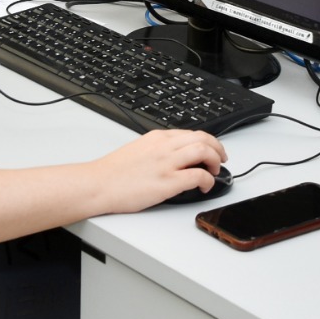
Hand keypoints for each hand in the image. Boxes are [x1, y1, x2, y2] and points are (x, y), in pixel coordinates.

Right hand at [95, 129, 227, 212]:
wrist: (98, 184)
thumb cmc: (113, 172)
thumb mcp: (138, 150)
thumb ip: (157, 150)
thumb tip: (173, 158)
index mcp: (157, 138)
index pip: (191, 133)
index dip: (207, 141)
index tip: (212, 149)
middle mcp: (164, 146)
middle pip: (203, 138)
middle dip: (218, 148)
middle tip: (221, 159)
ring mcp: (166, 163)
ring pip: (204, 151)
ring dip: (216, 161)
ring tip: (216, 171)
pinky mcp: (167, 182)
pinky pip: (198, 175)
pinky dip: (208, 180)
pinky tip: (205, 186)